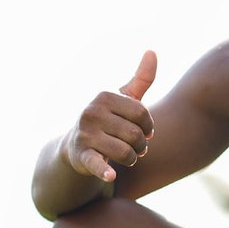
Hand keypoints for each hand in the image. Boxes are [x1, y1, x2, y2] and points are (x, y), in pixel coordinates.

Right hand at [64, 51, 156, 182]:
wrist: (75, 146)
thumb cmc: (107, 120)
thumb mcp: (122, 100)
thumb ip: (140, 79)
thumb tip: (153, 52)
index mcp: (103, 96)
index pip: (141, 113)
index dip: (148, 126)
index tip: (145, 131)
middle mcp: (91, 112)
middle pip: (135, 134)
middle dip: (142, 145)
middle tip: (138, 148)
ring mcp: (85, 134)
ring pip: (126, 152)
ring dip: (132, 159)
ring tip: (129, 158)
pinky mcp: (81, 155)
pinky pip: (97, 163)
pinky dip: (104, 170)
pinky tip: (111, 175)